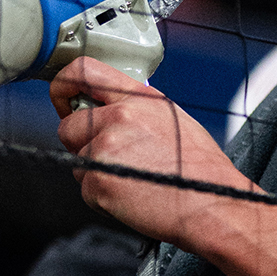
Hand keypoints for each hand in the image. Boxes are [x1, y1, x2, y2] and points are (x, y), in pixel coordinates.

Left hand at [51, 57, 256, 247]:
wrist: (212, 203)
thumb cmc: (199, 168)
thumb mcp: (172, 118)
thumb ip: (137, 107)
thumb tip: (111, 107)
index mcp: (138, 98)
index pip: (84, 71)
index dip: (64, 86)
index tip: (64, 98)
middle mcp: (119, 118)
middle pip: (69, 126)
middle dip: (82, 143)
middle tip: (112, 158)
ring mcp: (105, 150)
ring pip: (78, 161)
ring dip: (97, 173)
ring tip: (134, 180)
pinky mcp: (98, 182)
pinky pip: (86, 189)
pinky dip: (103, 198)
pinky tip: (133, 196)